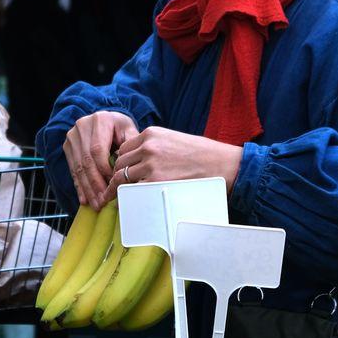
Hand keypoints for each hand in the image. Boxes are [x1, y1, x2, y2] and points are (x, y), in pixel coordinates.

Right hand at [63, 111, 138, 208]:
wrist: (106, 120)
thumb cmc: (121, 128)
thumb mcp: (129, 131)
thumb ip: (132, 145)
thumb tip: (131, 166)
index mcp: (100, 120)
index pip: (98, 149)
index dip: (104, 170)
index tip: (113, 185)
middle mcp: (82, 126)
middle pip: (87, 160)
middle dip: (95, 184)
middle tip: (103, 201)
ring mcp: (73, 136)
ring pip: (79, 167)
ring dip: (88, 189)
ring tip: (96, 204)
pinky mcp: (68, 146)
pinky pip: (73, 170)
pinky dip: (79, 186)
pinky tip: (84, 199)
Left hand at [104, 126, 242, 202]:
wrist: (222, 164)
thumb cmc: (203, 155)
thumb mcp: (174, 140)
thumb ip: (156, 147)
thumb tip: (141, 161)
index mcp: (152, 134)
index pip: (124, 148)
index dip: (122, 162)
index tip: (122, 172)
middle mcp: (148, 146)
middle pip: (120, 163)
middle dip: (117, 176)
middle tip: (115, 188)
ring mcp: (150, 164)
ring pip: (122, 177)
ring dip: (120, 188)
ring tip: (118, 198)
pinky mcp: (155, 181)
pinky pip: (132, 190)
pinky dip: (128, 197)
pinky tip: (128, 203)